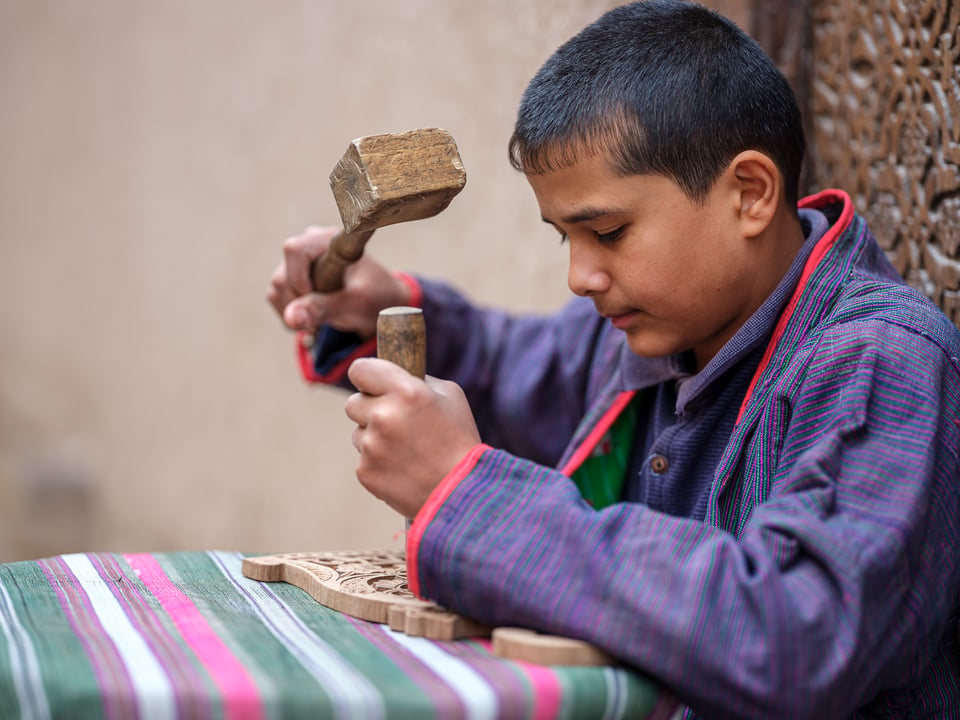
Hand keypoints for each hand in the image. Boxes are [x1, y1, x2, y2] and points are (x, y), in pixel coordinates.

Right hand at [266, 225, 410, 337]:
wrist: (380, 305)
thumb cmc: (375, 297)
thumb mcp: (353, 303)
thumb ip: (322, 308)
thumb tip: (291, 317)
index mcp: (328, 240)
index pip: (295, 251)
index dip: (299, 279)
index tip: (319, 297)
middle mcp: (309, 245)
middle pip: (282, 276)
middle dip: (300, 302)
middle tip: (325, 315)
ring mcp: (298, 262)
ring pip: (277, 288)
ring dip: (296, 311)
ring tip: (323, 318)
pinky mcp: (291, 277)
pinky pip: (276, 297)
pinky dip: (292, 313)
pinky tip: (313, 317)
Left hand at [344, 358, 481, 517]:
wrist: (462, 493)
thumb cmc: (460, 440)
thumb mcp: (450, 396)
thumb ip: (417, 381)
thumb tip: (392, 378)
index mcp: (406, 391)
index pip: (360, 369)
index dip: (367, 376)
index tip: (373, 383)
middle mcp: (384, 415)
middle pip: (353, 403)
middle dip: (370, 409)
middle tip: (396, 422)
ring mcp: (371, 446)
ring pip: (359, 432)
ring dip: (375, 437)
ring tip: (407, 451)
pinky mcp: (365, 472)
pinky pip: (364, 459)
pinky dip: (379, 463)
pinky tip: (403, 468)